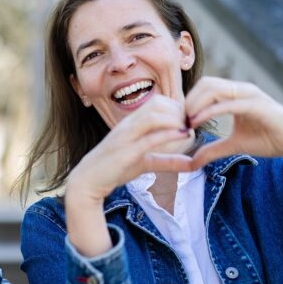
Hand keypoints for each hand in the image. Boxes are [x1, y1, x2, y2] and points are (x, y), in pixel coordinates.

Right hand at [66, 94, 193, 204]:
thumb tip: (193, 164)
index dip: (177, 107)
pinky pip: (148, 138)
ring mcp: (125, 137)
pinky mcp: (125, 152)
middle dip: (179, 111)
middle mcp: (128, 125)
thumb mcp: (146, 162)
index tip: (189, 122)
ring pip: (153, 116)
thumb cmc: (115, 168)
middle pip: (158, 103)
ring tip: (187, 130)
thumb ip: (168, 161)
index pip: (158, 102)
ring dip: (175, 120)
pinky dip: (168, 135)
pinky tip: (182, 136)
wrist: (88, 181)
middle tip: (190, 126)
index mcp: (132, 123)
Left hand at [187, 76, 282, 167]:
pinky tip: (196, 122)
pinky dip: (209, 111)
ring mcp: (250, 95)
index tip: (179, 121)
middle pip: (206, 83)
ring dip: (195, 104)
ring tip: (186, 122)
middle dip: (188, 101)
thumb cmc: (268, 139)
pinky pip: (228, 103)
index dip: (188, 101)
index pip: (205, 87)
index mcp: (236, 94)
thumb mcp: (234, 145)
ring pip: (214, 89)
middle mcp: (242, 90)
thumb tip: (192, 162)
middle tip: (179, 121)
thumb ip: (212, 150)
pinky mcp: (257, 106)